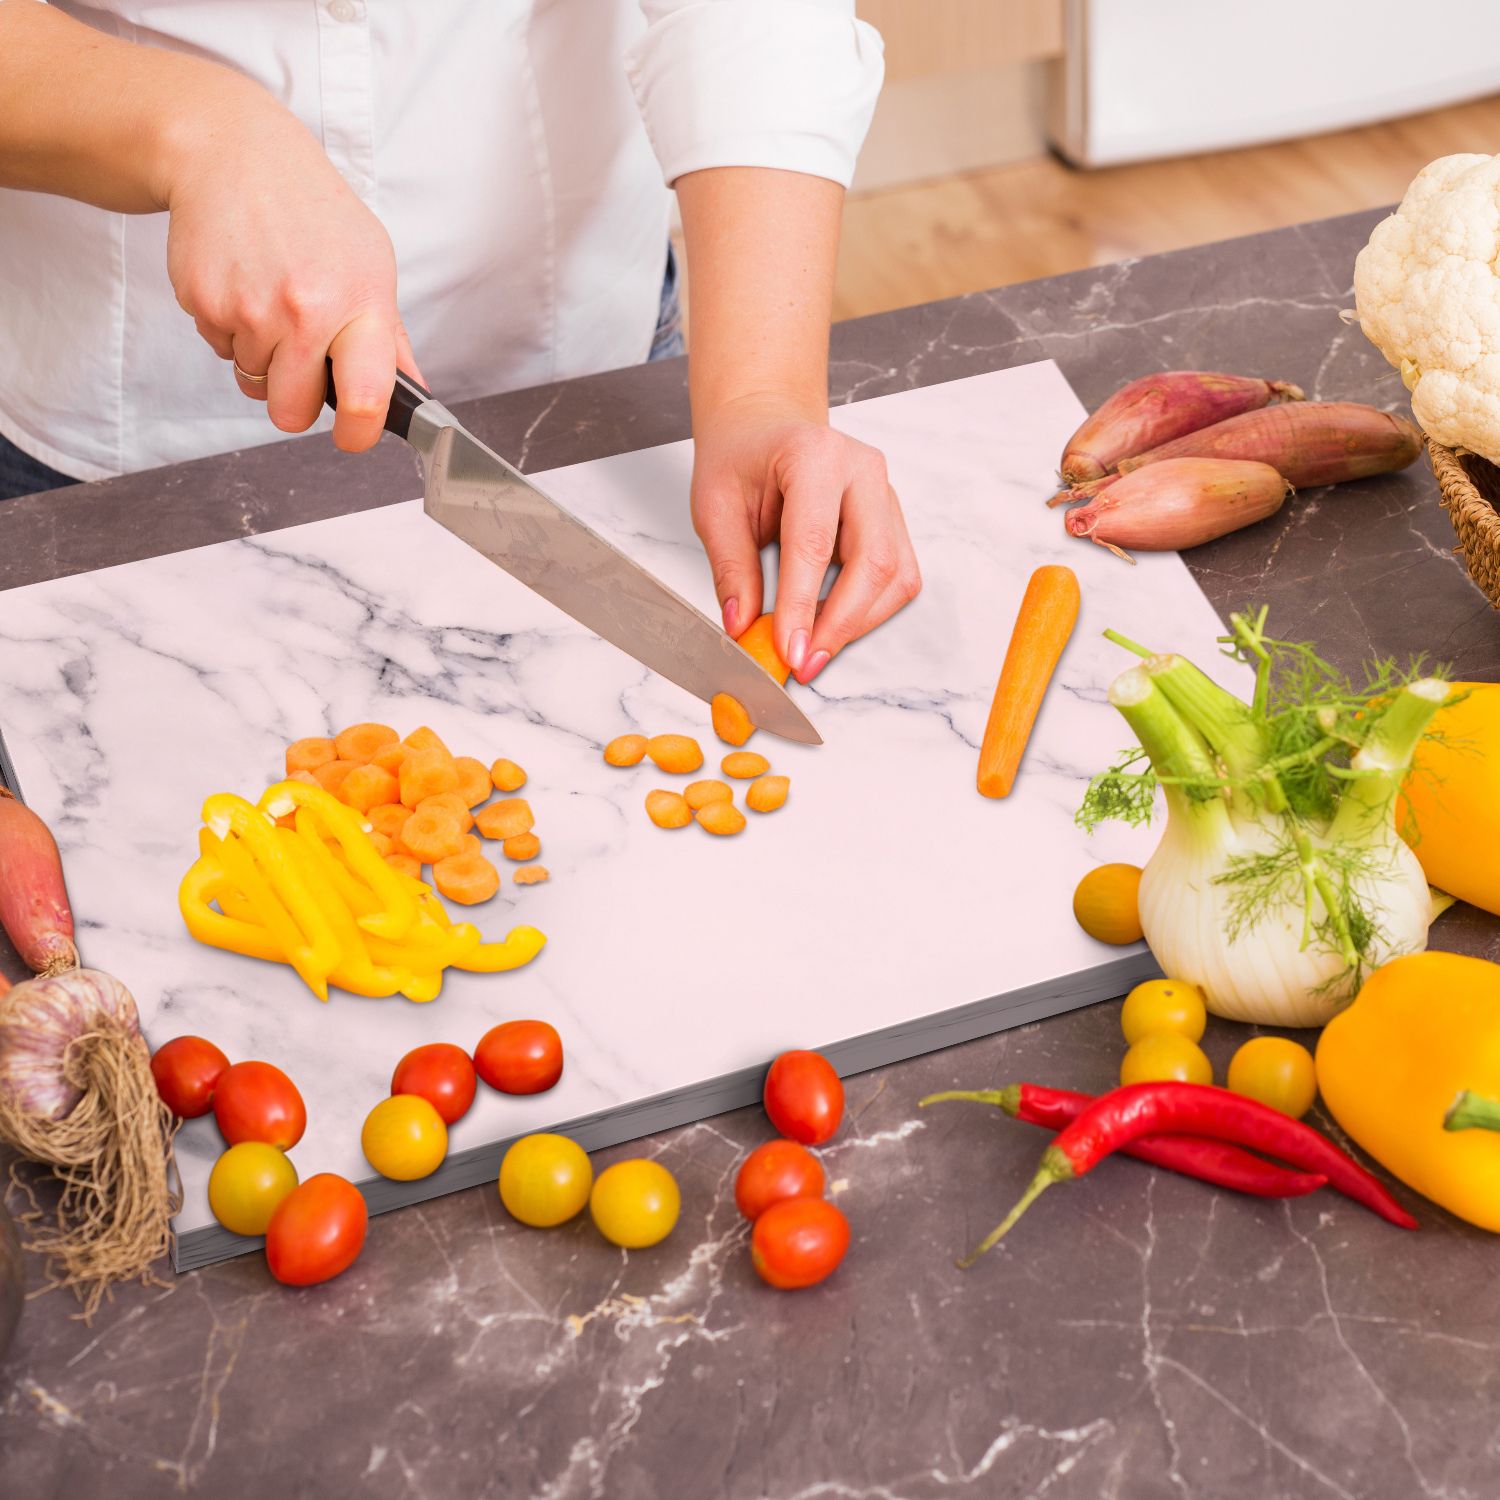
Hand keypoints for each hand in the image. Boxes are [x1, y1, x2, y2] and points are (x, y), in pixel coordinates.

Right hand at [162, 91, 420, 452]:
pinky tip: (242, 282)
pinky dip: (230, 329)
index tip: (355, 434)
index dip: (359, 431)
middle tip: (300, 360)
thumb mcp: (371, 262)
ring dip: (260, 355)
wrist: (233, 152)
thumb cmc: (312, 211)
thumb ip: (390, 337)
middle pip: (291, 412)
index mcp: (360, 303)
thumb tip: (413, 393)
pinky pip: (220, 350)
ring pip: (253, 382)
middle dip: (294, 400)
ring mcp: (249, 309)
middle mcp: (305, 310)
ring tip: (269, 297)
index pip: (366, 396)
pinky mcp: (203, 302)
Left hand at [691, 396, 920, 683]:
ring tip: (812, 646)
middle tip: (804, 662)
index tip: (788, 651)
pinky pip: (897, 577)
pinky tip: (830, 623)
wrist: (763, 429)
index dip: (803, 605)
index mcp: (814, 455)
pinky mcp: (893, 520)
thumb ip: (731, 569)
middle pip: (873, 562)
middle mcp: (863, 470)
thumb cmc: (740, 458)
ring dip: (857, 622)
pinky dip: (868, 610)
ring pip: (895, 576)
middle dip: (840, 624)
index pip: (815, 542)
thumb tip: (743, 626)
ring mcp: (885, 494)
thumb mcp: (714, 507)